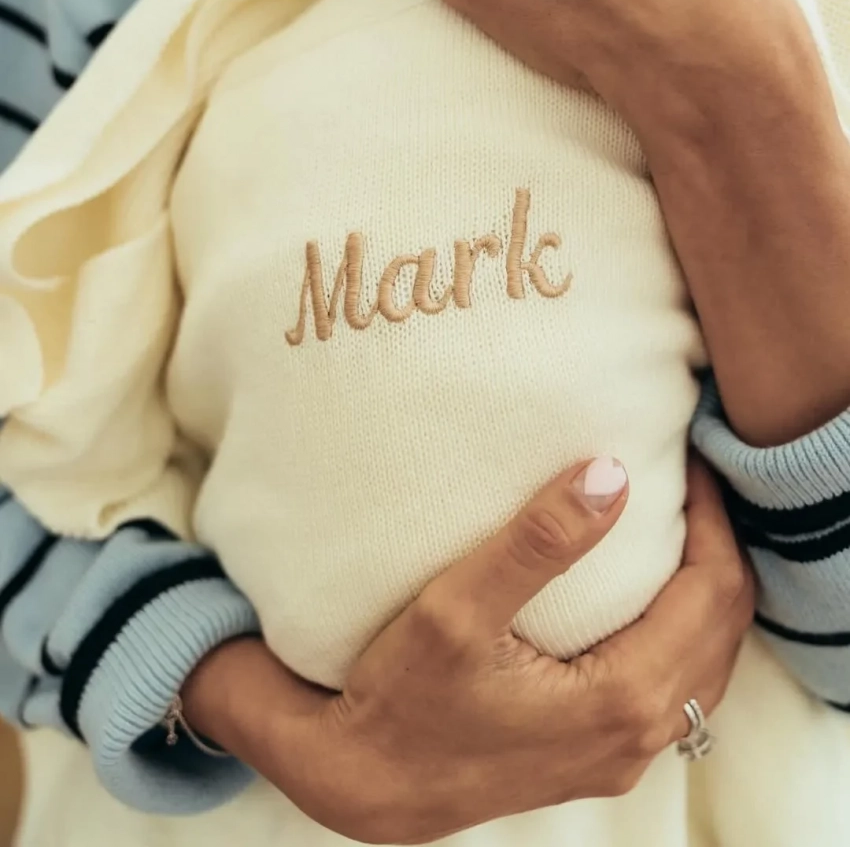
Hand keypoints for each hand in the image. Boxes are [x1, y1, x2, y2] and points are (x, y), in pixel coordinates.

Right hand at [184, 455, 752, 844]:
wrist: (369, 785)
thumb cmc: (405, 699)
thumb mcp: (458, 608)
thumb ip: (539, 543)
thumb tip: (611, 475)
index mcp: (619, 698)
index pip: (711, 593)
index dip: (713, 520)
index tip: (688, 465)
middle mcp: (637, 734)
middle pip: (725, 627)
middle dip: (718, 547)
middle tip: (689, 485)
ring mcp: (623, 752)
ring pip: (709, 662)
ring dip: (705, 590)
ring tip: (677, 526)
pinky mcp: (602, 754)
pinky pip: (680, 686)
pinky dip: (684, 628)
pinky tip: (650, 594)